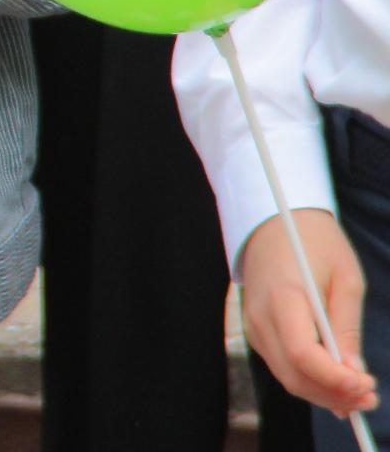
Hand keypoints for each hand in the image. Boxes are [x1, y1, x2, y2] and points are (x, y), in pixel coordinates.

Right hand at [242, 210, 377, 418]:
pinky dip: (309, 380)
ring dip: (322, 393)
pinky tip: (335, 384)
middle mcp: (260, 316)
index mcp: (283, 298)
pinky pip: (282, 365)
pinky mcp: (255, 330)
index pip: (303, 354)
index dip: (335, 379)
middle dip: (332, 394)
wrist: (273, 222)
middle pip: (293, 374)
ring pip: (286, 376)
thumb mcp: (346, 279)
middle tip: (369, 399)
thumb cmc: (315, 244)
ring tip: (358, 396)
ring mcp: (253, 325)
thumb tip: (354, 373)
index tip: (367, 385)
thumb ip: (347, 327)